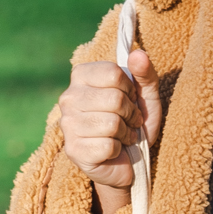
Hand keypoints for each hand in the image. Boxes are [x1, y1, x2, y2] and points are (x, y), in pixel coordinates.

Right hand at [55, 46, 159, 213]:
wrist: (128, 160)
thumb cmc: (134, 122)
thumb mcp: (145, 95)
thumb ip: (144, 72)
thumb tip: (138, 53)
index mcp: (81, 76)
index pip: (114, 73)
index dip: (130, 89)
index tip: (130, 99)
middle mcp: (68, 97)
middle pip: (114, 99)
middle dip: (130, 113)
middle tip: (129, 121)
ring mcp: (67, 125)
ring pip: (112, 123)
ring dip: (125, 132)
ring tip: (122, 135)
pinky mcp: (73, 150)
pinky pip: (108, 145)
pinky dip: (118, 149)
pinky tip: (114, 149)